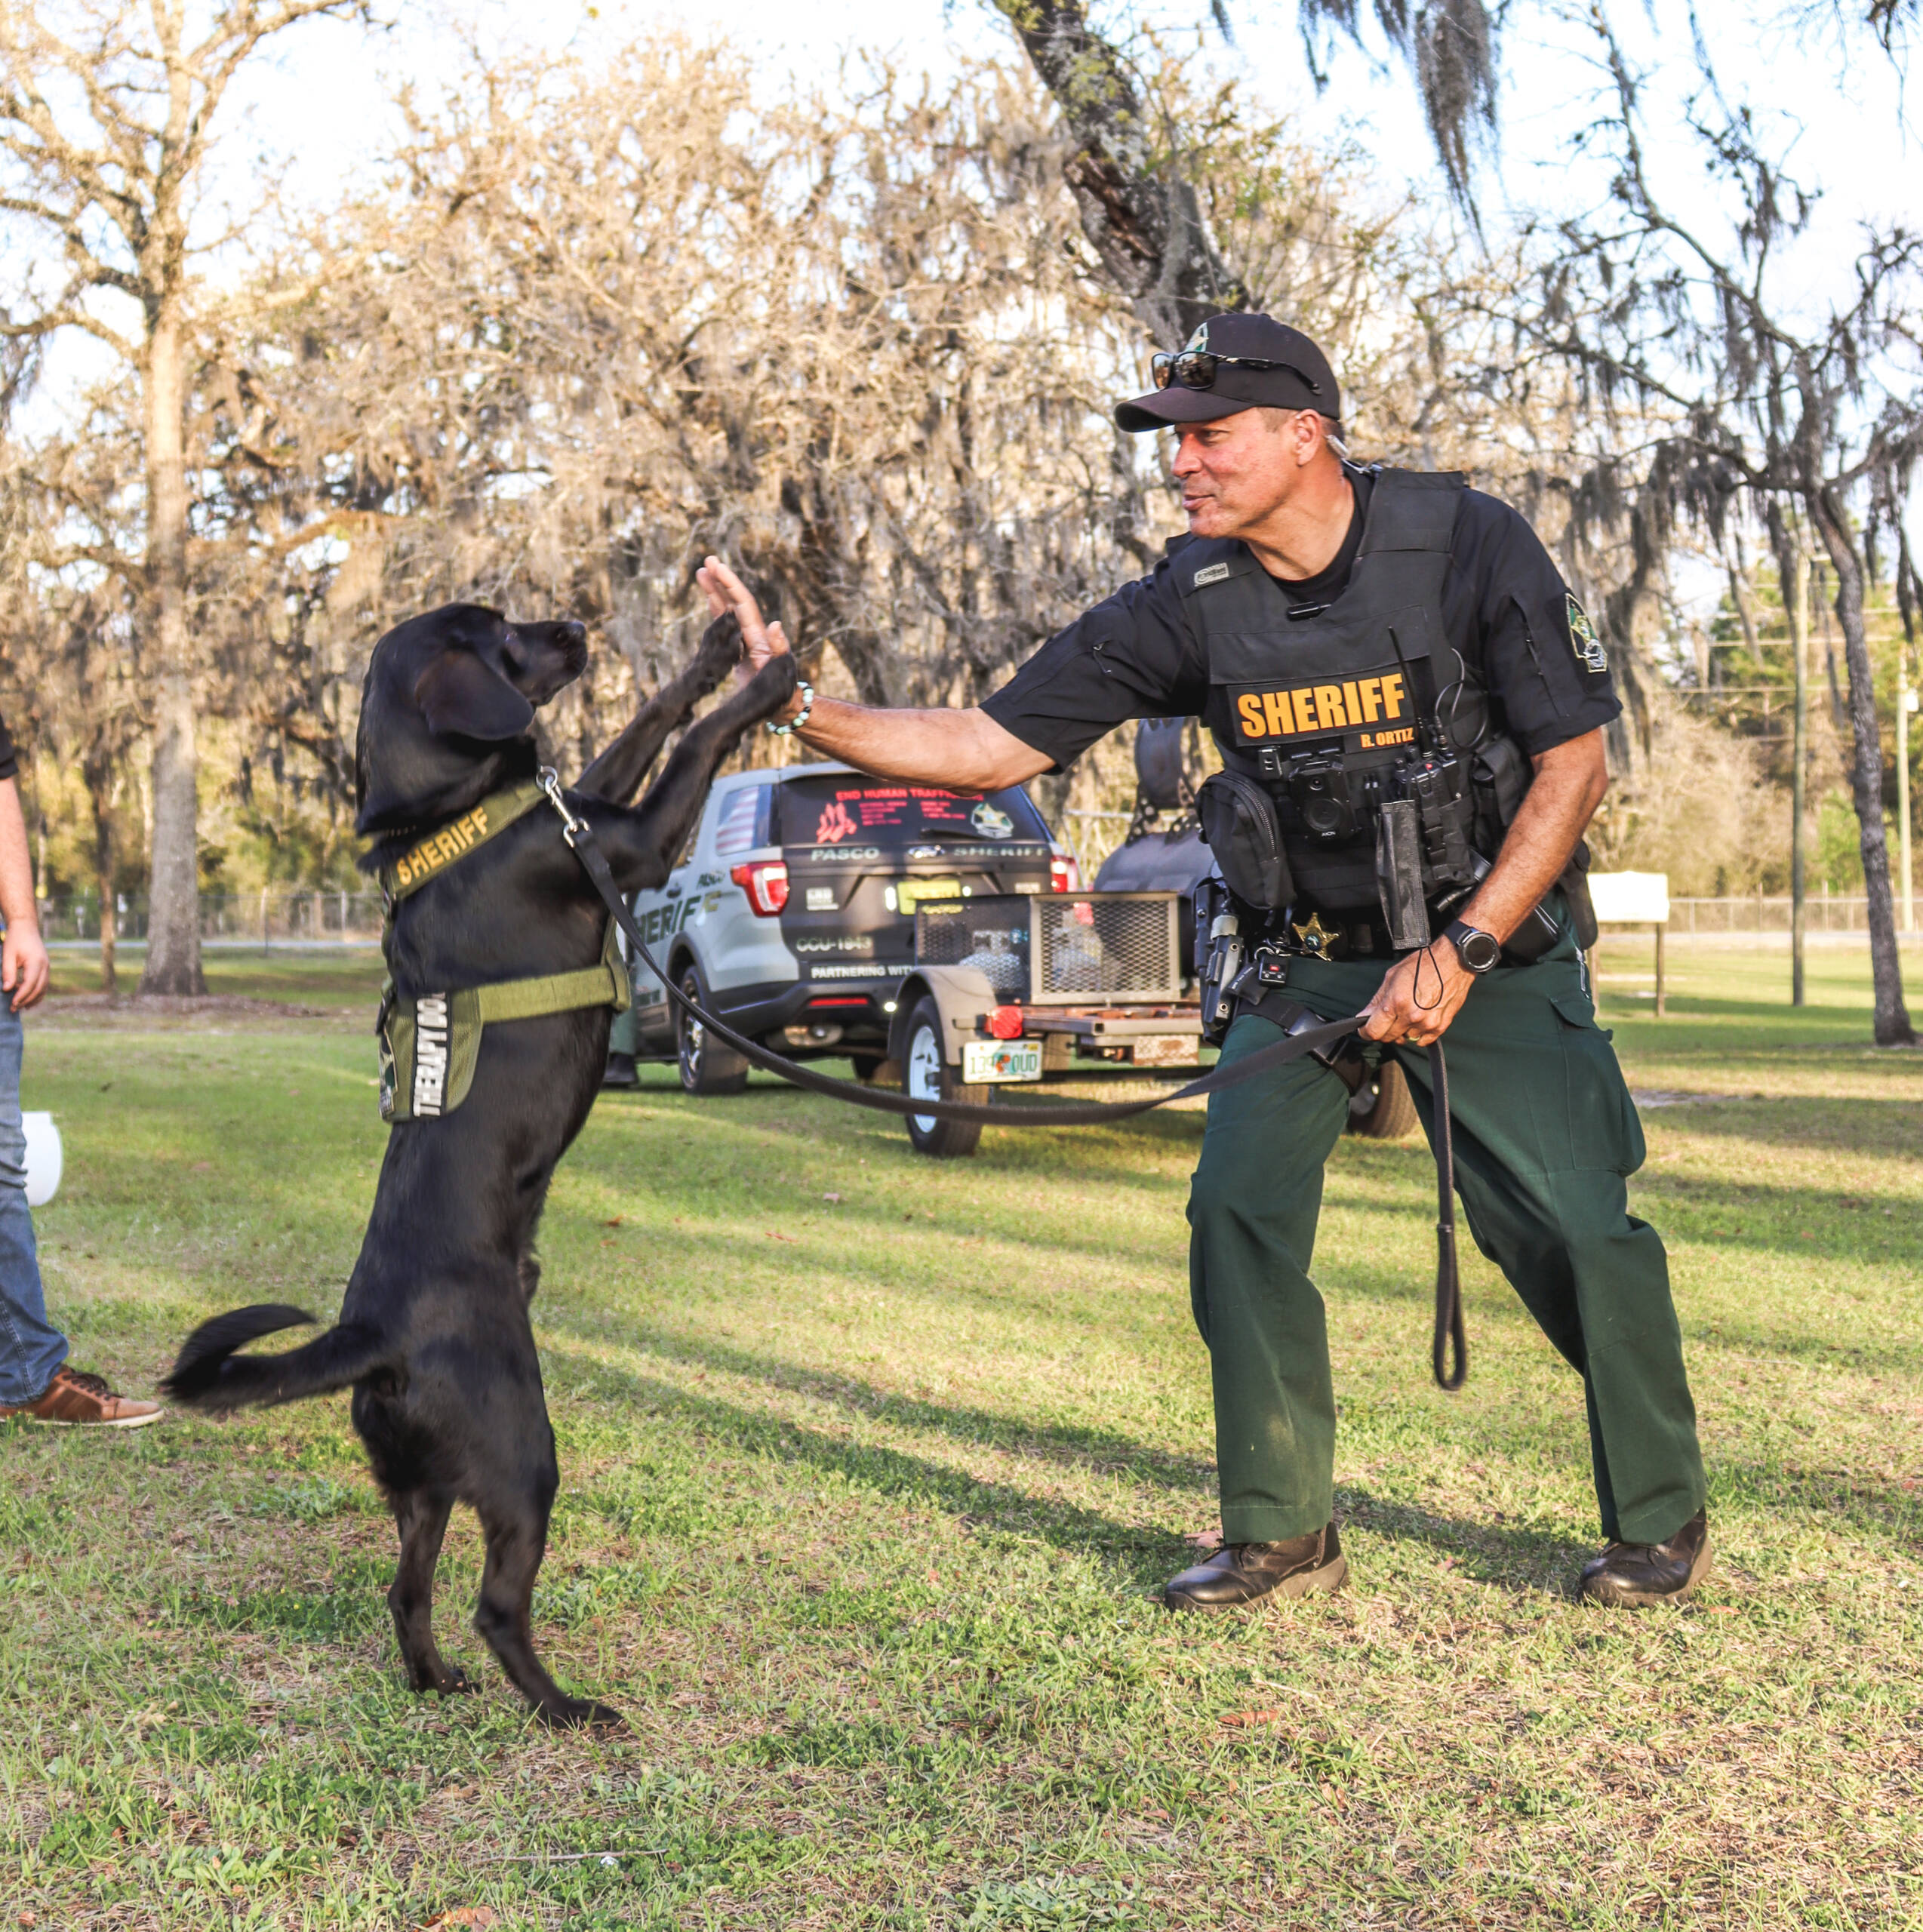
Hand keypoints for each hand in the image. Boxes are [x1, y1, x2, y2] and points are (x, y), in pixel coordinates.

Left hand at [3, 920, 48, 1011]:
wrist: (26, 928)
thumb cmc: (15, 939)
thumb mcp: (8, 955)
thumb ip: (8, 972)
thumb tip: (7, 989)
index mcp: (36, 962)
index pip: (30, 983)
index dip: (21, 995)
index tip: (12, 1004)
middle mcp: (45, 966)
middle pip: (38, 988)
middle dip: (26, 1000)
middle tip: (14, 1008)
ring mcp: (47, 967)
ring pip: (43, 988)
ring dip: (33, 999)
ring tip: (22, 1007)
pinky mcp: (45, 968)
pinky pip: (44, 984)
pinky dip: (37, 993)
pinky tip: (29, 999)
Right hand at [695, 556, 801, 719]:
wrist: (781, 703)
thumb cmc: (783, 688)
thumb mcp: (781, 669)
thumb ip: (779, 648)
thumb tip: (776, 625)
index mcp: (758, 633)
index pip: (742, 602)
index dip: (729, 584)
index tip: (717, 567)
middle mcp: (751, 631)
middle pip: (733, 599)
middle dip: (721, 580)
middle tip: (707, 560)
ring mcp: (744, 638)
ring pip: (727, 608)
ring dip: (715, 590)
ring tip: (702, 571)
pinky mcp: (738, 648)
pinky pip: (725, 624)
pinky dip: (716, 609)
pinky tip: (708, 598)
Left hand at [1361, 939, 1473, 1047]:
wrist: (1453, 962)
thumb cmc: (1424, 964)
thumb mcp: (1392, 977)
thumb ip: (1377, 1000)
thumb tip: (1365, 1016)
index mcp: (1396, 1002)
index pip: (1373, 1031)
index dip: (1365, 1031)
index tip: (1365, 1029)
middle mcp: (1411, 1016)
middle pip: (1388, 1038)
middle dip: (1383, 1030)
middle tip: (1387, 1018)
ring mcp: (1427, 1023)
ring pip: (1405, 1039)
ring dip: (1402, 1031)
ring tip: (1407, 1013)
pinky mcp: (1440, 1026)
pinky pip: (1422, 1041)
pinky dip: (1418, 1034)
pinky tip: (1418, 1020)